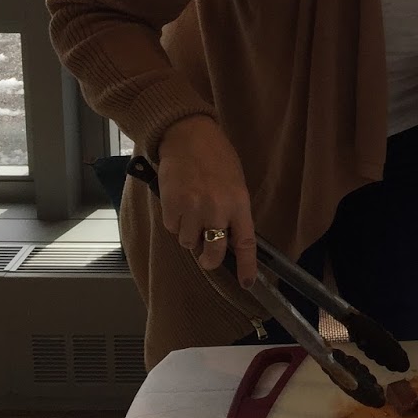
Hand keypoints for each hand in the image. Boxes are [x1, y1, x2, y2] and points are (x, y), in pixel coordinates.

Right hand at [155, 116, 257, 286]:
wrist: (188, 136)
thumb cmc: (216, 157)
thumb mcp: (236, 182)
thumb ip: (233, 210)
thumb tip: (228, 237)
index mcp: (238, 203)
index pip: (245, 242)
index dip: (247, 266)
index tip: (247, 282)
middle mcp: (216, 210)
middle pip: (213, 254)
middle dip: (209, 260)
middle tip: (207, 258)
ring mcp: (192, 209)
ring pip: (188, 242)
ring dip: (189, 234)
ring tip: (191, 211)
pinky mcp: (171, 206)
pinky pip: (172, 228)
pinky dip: (175, 221)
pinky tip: (178, 202)